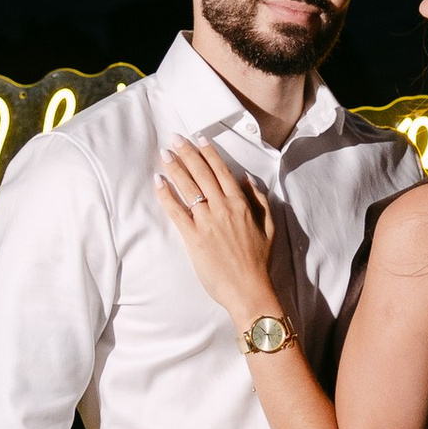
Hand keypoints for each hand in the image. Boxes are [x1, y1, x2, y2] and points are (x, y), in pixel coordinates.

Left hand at [157, 138, 281, 323]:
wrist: (249, 290)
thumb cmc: (259, 261)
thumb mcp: (269, 227)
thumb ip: (259, 201)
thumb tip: (247, 179)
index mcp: (241, 204)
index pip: (221, 171)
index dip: (209, 153)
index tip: (199, 139)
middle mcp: (223, 208)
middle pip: (201, 173)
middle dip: (187, 153)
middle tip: (174, 138)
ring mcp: (207, 222)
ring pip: (188, 188)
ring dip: (175, 168)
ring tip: (164, 153)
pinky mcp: (193, 238)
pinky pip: (176, 211)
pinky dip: (166, 195)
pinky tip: (157, 182)